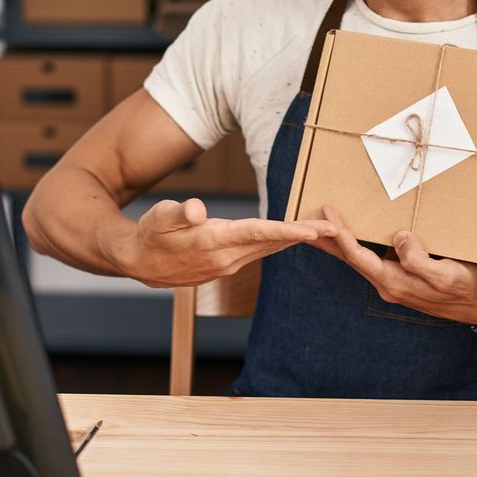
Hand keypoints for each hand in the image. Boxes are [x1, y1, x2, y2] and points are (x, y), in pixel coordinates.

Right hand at [111, 198, 336, 288]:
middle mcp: (226, 258)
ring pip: (269, 248)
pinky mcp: (226, 266)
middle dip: (305, 236)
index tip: (313, 230)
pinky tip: (294, 236)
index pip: (257, 233)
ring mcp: (228, 265)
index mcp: (213, 243)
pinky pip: (260, 252)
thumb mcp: (159, 216)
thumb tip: (196, 210)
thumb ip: (179, 212)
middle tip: (338, 228)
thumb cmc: (150, 233)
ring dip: (296, 240)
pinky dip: (280, 243)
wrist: (138, 262)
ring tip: (325, 231)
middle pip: (272, 243)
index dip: (286, 230)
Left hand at [310, 205, 476, 326]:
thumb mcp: (446, 274)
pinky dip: (358, 247)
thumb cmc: (467, 288)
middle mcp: (389, 284)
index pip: (359, 256)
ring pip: (360, 260)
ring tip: (322, 227)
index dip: (341, 235)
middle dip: (329, 240)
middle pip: (351, 259)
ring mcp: (395, 283)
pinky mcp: (403, 278)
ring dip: (340, 243)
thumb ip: (419, 260)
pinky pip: (374, 260)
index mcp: (395, 283)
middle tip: (308, 219)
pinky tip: (356, 238)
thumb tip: (399, 238)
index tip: (327, 214)